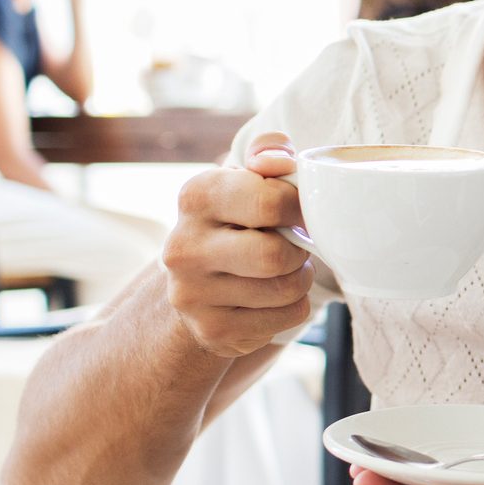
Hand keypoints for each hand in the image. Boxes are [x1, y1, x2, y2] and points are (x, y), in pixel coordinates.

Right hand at [159, 131, 313, 357]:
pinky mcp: (212, 331)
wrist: (198, 282)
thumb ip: (268, 153)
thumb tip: (279, 159)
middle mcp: (183, 247)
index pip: (269, 201)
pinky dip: (294, 306)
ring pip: (286, 290)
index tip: (299, 211)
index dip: (299, 207)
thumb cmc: (238, 219)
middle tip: (294, 245)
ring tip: (284, 269)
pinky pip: (286, 318)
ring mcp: (192, 295)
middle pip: (274, 256)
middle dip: (299, 251)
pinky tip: (272, 296)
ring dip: (300, 279)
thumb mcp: (248, 177)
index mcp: (196, 196)